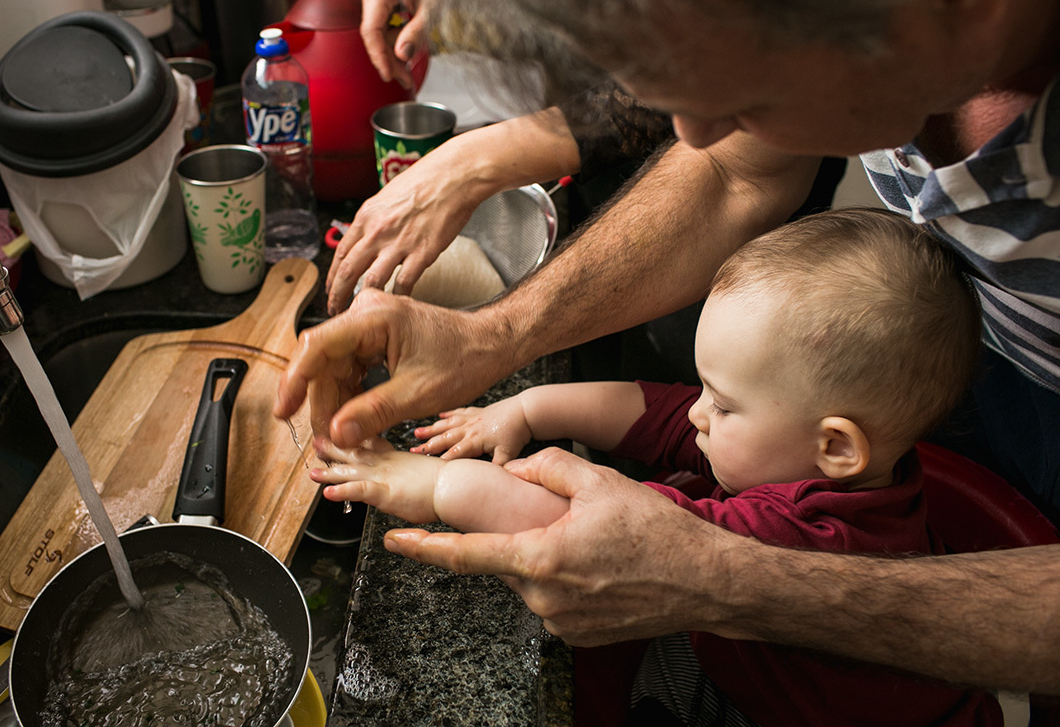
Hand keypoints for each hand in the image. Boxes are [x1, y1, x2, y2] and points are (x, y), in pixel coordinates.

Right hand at [275, 288, 513, 446]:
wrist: (490, 346)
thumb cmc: (464, 360)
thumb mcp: (417, 394)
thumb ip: (373, 413)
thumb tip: (337, 435)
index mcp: (374, 317)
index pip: (318, 346)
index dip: (295, 381)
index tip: (284, 411)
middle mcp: (366, 314)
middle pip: (323, 362)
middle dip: (322, 404)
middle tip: (327, 442)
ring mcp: (368, 325)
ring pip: (333, 368)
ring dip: (335, 405)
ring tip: (344, 439)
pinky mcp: (373, 338)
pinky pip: (349, 368)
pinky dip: (349, 397)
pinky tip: (355, 422)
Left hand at [310, 437, 443, 523]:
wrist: (459, 485)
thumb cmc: (450, 480)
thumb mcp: (425, 469)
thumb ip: (412, 471)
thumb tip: (411, 477)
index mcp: (396, 457)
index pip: (370, 444)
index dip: (354, 439)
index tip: (339, 432)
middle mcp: (387, 464)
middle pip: (355, 454)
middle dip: (334, 449)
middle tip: (317, 443)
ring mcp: (384, 477)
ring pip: (351, 472)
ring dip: (330, 472)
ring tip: (311, 473)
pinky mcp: (385, 492)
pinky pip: (359, 490)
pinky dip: (343, 491)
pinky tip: (328, 493)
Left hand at [325, 148, 482, 314]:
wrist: (455, 175)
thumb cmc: (427, 180)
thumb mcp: (388, 196)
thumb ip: (376, 219)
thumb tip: (369, 235)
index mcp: (367, 217)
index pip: (341, 254)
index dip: (332, 276)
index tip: (331, 288)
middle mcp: (377, 232)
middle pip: (348, 272)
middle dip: (338, 295)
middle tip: (336, 308)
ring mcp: (399, 244)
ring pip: (371, 281)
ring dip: (363, 300)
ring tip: (361, 312)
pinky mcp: (422, 253)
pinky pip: (404, 283)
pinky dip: (398, 297)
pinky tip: (397, 302)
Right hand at [358, 0, 434, 88]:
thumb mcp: (433, 8)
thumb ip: (417, 33)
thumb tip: (402, 55)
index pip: (371, 30)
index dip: (379, 56)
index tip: (388, 74)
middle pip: (373, 35)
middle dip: (388, 59)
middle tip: (404, 78)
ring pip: (376, 36)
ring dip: (391, 54)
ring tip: (407, 69)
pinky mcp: (377, 3)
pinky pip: (380, 30)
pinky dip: (393, 43)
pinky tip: (405, 53)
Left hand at [379, 446, 743, 645]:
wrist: (706, 582)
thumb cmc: (658, 533)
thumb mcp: (600, 481)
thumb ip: (547, 467)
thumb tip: (515, 467)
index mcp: (540, 558)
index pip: (466, 555)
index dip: (424, 547)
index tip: (396, 541)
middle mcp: (543, 598)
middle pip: (505, 561)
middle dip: (518, 538)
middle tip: (559, 521)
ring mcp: (561, 622)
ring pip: (530, 580)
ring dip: (544, 558)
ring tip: (592, 543)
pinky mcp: (578, 635)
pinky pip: (553, 600)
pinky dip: (564, 579)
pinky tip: (598, 565)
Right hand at [411, 398, 531, 464]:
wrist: (525, 411)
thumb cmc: (516, 433)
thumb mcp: (507, 454)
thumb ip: (496, 467)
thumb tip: (489, 481)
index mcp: (475, 440)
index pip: (454, 452)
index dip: (440, 458)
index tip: (427, 464)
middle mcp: (470, 428)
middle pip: (445, 437)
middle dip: (428, 445)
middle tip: (412, 450)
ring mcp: (472, 419)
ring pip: (447, 424)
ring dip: (431, 429)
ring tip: (416, 432)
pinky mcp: (477, 411)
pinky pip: (458, 412)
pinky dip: (448, 414)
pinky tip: (439, 416)